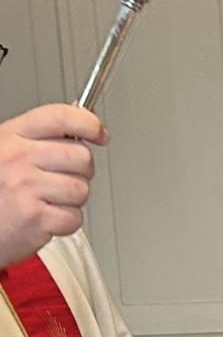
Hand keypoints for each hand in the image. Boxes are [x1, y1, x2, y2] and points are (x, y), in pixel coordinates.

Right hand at [0, 104, 107, 268]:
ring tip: (48, 200)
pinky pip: (75, 218)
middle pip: (81, 157)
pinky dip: (66, 222)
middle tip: (62, 178)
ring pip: (82, 189)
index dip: (88, 123)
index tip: (99, 133)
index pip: (60, 117)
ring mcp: (26, 187)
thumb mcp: (9, 148)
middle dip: (81, 171)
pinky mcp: (35, 217)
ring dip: (73, 199)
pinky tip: (46, 217)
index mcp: (12, 135)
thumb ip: (43, 134)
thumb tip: (81, 114)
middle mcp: (18, 157)